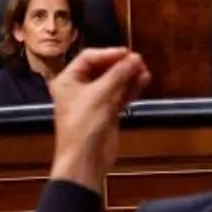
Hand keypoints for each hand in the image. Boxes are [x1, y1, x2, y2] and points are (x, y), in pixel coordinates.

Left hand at [48, 47, 150, 191]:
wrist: (85, 159)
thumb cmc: (83, 125)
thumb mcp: (100, 95)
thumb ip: (118, 74)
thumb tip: (135, 59)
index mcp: (67, 80)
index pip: (88, 58)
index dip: (108, 54)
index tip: (127, 53)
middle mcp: (78, 89)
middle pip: (102, 69)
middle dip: (120, 65)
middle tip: (138, 61)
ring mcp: (93, 101)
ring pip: (113, 82)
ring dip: (128, 76)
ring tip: (144, 70)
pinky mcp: (105, 113)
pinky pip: (119, 95)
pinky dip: (130, 88)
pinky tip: (143, 80)